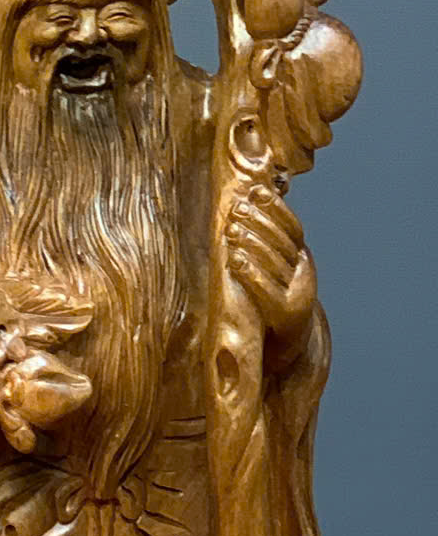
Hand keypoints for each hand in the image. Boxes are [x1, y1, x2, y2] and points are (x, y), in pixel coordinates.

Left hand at [225, 180, 315, 357]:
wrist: (288, 344)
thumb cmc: (273, 300)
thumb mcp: (275, 270)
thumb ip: (267, 245)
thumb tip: (247, 206)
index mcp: (302, 258)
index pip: (293, 227)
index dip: (276, 208)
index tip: (257, 191)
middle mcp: (304, 272)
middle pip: (283, 242)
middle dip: (259, 222)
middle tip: (236, 209)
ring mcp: (298, 292)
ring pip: (275, 262)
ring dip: (251, 243)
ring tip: (231, 230)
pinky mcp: (286, 312)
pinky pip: (267, 289)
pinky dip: (250, 272)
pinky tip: (234, 260)